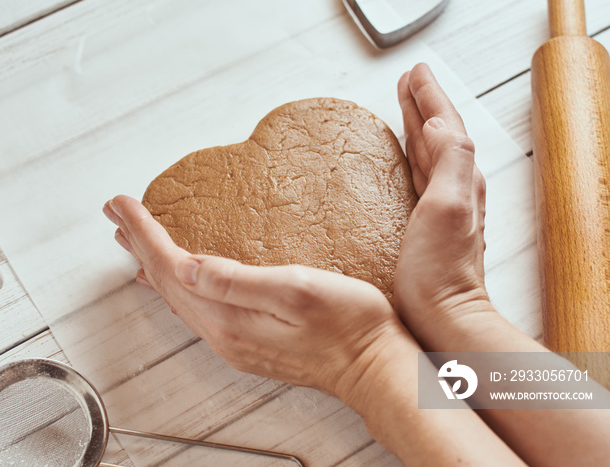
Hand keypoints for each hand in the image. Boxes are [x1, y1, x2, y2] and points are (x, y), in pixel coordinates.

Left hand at [102, 196, 524, 466]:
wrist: (375, 367)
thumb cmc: (348, 324)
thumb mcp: (299, 290)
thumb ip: (238, 281)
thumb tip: (186, 265)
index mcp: (229, 316)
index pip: (171, 266)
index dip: (144, 232)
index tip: (121, 202)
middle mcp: (222, 332)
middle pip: (166, 282)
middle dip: (138, 244)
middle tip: (115, 213)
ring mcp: (233, 339)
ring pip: (177, 295)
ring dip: (152, 264)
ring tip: (132, 241)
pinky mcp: (246, 339)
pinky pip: (195, 306)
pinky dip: (175, 284)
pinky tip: (174, 278)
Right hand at [394, 63, 491, 347]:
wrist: (444, 316)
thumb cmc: (441, 271)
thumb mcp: (448, 207)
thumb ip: (450, 160)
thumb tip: (440, 122)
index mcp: (461, 179)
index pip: (446, 124)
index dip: (429, 97)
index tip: (413, 73)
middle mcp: (456, 189)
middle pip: (440, 133)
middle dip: (424, 104)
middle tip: (407, 81)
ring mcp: (442, 207)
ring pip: (430, 152)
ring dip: (419, 125)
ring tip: (405, 105)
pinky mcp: (426, 224)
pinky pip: (420, 174)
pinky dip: (413, 155)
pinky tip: (404, 155)